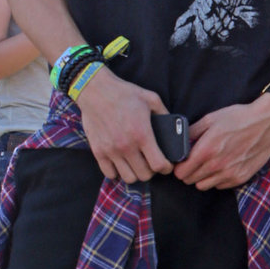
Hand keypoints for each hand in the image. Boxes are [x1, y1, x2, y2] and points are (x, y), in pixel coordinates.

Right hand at [76, 67, 171, 182]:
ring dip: (135, 174)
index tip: (167, 165)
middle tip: (152, 163)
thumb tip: (174, 127)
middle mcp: (126, 146)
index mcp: (142, 134)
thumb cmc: (124, 93)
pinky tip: (121, 163)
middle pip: (144, 175)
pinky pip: (109, 174)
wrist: (95, 90)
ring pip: (128, 178)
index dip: (166, 168)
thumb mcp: (151, 99)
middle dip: (152, 171)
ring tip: (137, 164)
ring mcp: (111, 150)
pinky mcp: (98, 151)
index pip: (158, 165)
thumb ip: (165, 114)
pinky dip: (117, 172)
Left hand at [175, 96, 269, 189]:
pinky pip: (219, 186)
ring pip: (203, 186)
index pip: (181, 172)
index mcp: (206, 150)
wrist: (267, 122)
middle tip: (195, 161)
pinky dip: (217, 179)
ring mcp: (229, 174)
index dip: (179, 166)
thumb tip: (180, 141)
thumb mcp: (211, 118)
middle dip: (189, 171)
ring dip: (202, 177)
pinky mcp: (240, 178)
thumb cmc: (239, 117)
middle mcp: (216, 166)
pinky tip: (223, 165)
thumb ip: (191, 132)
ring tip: (209, 164)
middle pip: (190, 180)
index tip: (183, 160)